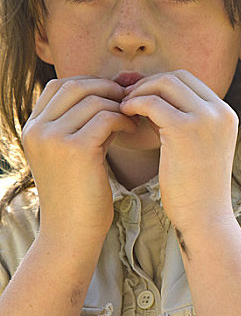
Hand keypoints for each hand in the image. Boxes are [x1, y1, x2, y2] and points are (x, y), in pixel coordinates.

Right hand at [22, 76, 136, 243]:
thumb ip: (82, 123)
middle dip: (107, 88)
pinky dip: (124, 119)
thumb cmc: (79, 194)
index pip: (59, 86)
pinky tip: (133, 129)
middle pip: (76, 85)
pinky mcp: (75, 149)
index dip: (90, 83)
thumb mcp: (72, 153)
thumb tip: (110, 95)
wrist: (72, 231)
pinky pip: (106, 117)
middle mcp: (37, 129)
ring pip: (94, 100)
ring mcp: (53, 138)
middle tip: (129, 100)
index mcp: (32, 128)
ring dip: (119, 106)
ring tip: (133, 119)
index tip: (113, 95)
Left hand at [120, 70, 237, 224]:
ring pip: (164, 84)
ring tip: (124, 107)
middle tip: (128, 98)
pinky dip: (134, 104)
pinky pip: (152, 102)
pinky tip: (124, 116)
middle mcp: (220, 111)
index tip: (141, 96)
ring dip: (140, 92)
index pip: (189, 81)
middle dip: (149, 83)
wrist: (205, 217)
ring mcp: (206, 118)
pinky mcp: (186, 129)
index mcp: (225, 114)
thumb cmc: (195, 188)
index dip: (161, 84)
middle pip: (177, 77)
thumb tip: (150, 98)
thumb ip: (181, 120)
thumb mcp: (196, 147)